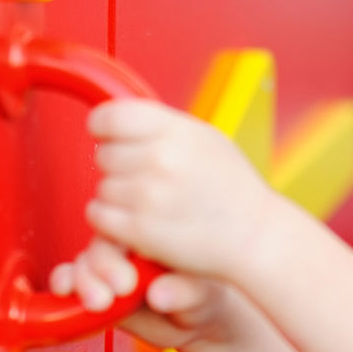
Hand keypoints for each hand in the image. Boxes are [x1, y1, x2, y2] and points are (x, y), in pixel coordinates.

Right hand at [49, 240, 236, 348]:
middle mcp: (129, 242)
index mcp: (156, 229)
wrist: (200, 320)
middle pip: (102, 240)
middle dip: (102, 266)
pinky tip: (64, 292)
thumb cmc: (207, 296)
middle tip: (119, 290)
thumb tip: (159, 295)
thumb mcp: (203, 295)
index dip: (124, 247)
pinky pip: (71, 277)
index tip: (129, 280)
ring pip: (84, 260)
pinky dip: (64, 282)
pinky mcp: (94, 283)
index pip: (131, 224)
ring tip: (98, 302)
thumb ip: (183, 293)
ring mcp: (109, 263)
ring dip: (82, 279)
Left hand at [83, 99, 273, 278]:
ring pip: (102, 188)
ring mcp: (148, 196)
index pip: (110, 116)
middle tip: (147, 179)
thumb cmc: (232, 188)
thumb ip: (161, 127)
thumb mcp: (204, 139)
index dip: (103, 127)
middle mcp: (159, 159)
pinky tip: (136, 220)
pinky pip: (99, 216)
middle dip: (119, 167)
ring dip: (118, 197)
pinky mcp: (140, 231)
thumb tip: (119, 121)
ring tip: (150, 203)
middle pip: (103, 155)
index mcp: (174, 131)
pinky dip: (111, 221)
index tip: (108, 137)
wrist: (254, 235)